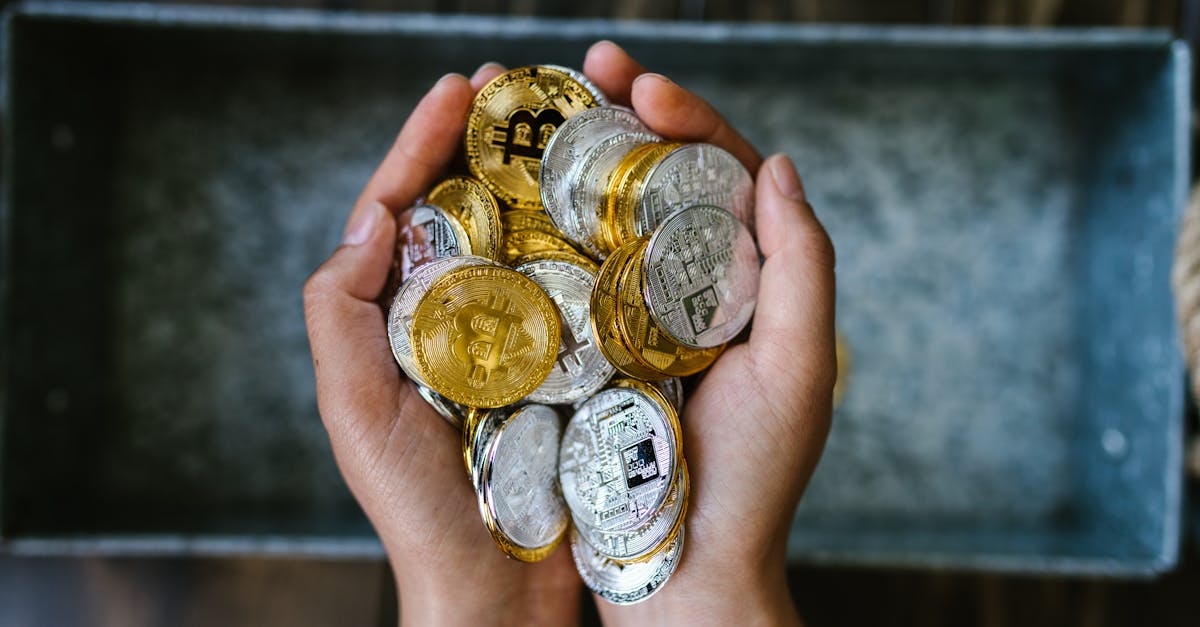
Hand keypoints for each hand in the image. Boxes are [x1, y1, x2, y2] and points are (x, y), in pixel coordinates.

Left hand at [302, 64, 580, 625]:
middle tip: (517, 85)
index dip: (423, 143)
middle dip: (486, 141)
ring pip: (525, 240)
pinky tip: (615, 205)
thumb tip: (371, 218)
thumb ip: (341, 316)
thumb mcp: (355, 412)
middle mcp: (453, 320)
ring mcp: (513, 339)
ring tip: (571, 121)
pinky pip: (576, 291)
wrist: (496, 590)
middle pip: (468, 209)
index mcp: (397, 320)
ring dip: (543, 178)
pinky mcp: (566, 365)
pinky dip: (589, 243)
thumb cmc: (418, 510)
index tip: (457, 89)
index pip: (403, 210)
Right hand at [582, 42, 836, 624]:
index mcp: (745, 282)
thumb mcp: (796, 368)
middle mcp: (690, 289)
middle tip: (586, 66)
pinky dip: (545, 230)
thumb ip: (801, 265)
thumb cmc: (749, 479)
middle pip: (660, 181)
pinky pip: (567, 277)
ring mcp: (635, 318)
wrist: (684, 570)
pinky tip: (513, 196)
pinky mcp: (589, 351)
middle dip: (626, 116)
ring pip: (608, 220)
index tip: (638, 84)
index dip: (686, 119)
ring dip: (581, 158)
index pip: (721, 177)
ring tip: (544, 108)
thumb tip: (778, 163)